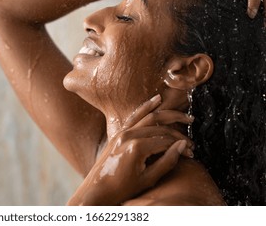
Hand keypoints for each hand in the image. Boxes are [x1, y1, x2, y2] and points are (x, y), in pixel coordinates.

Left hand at [67, 95, 193, 205]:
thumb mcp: (148, 179)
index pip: (166, 141)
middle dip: (178, 134)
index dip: (181, 146)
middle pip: (160, 128)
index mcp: (136, 148)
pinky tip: (157, 100)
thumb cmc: (122, 188)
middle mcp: (128, 135)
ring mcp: (122, 132)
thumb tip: (183, 146)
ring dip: (168, 115)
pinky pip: (134, 116)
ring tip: (186, 116)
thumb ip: (167, 161)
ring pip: (149, 117)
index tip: (191, 153)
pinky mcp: (118, 132)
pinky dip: (146, 106)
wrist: (97, 189)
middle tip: (192, 141)